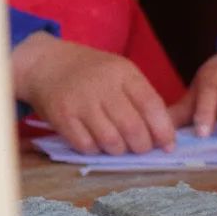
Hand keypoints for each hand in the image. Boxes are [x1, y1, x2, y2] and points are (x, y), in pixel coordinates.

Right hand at [12, 33, 175, 154]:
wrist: (47, 64)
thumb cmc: (94, 73)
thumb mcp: (122, 73)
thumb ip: (143, 98)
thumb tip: (166, 134)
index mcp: (124, 73)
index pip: (151, 105)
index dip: (163, 130)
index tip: (168, 145)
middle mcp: (103, 86)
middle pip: (132, 127)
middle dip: (143, 145)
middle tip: (142, 148)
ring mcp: (80, 102)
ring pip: (111, 140)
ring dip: (120, 150)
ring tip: (121, 146)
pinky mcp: (62, 117)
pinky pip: (87, 146)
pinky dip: (97, 151)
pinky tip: (98, 143)